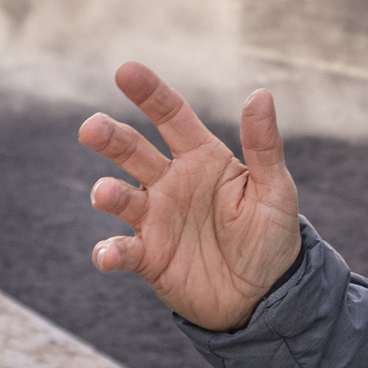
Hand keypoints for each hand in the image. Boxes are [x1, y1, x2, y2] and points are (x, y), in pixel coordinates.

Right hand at [80, 61, 302, 332]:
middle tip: (91, 128)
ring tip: (104, 195)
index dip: (149, 93)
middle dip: (110, 137)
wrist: (264, 297)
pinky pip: (123, 251)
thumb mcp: (275, 189)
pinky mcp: (149, 257)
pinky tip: (107, 256)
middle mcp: (170, 182)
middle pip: (132, 151)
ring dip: (108, 194)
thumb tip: (260, 93)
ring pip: (120, 198)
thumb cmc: (271, 236)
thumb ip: (264, 145)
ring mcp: (155, 219)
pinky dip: (110, 252)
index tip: (125, 70)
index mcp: (201, 157)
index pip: (171, 115)